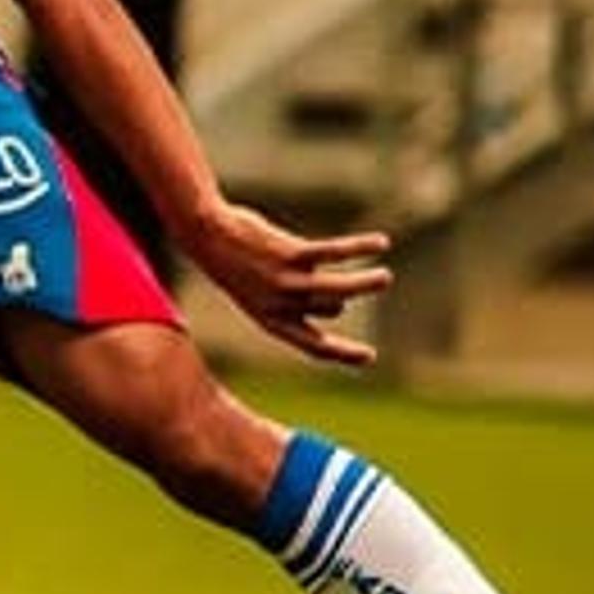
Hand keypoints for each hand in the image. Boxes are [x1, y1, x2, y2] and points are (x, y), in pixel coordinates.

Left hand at [180, 200, 390, 366]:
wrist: (207, 235)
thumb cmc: (236, 266)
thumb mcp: (259, 294)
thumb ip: (295, 303)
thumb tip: (338, 307)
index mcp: (272, 321)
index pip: (314, 346)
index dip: (344, 354)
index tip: (370, 357)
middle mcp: (281, 305)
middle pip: (332, 308)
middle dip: (346, 294)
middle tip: (371, 281)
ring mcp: (286, 280)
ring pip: (340, 288)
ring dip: (367, 282)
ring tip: (386, 277)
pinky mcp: (290, 254)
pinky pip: (336, 253)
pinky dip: (361, 248)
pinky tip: (382, 242)